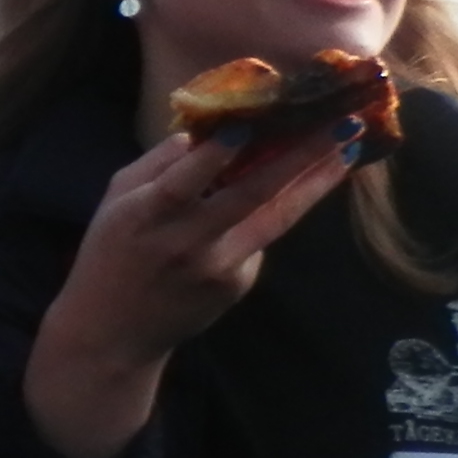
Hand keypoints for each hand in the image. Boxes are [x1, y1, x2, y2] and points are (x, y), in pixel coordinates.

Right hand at [21, 122, 356, 457]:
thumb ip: (157, 166)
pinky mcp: (237, 284)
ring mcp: (217, 267)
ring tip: (349, 150)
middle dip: (299, 156)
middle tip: (340, 124)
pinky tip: (288, 190)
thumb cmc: (108, 255)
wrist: (113, 334)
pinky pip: (259, 238)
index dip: (215, 154)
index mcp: (145, 217)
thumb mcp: (114, 203)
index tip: (250, 123)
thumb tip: (206, 131)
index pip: (183, 182)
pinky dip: (271, 211)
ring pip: (275, 217)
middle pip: (250, 195)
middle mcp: (186, 242)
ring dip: (316, 181)